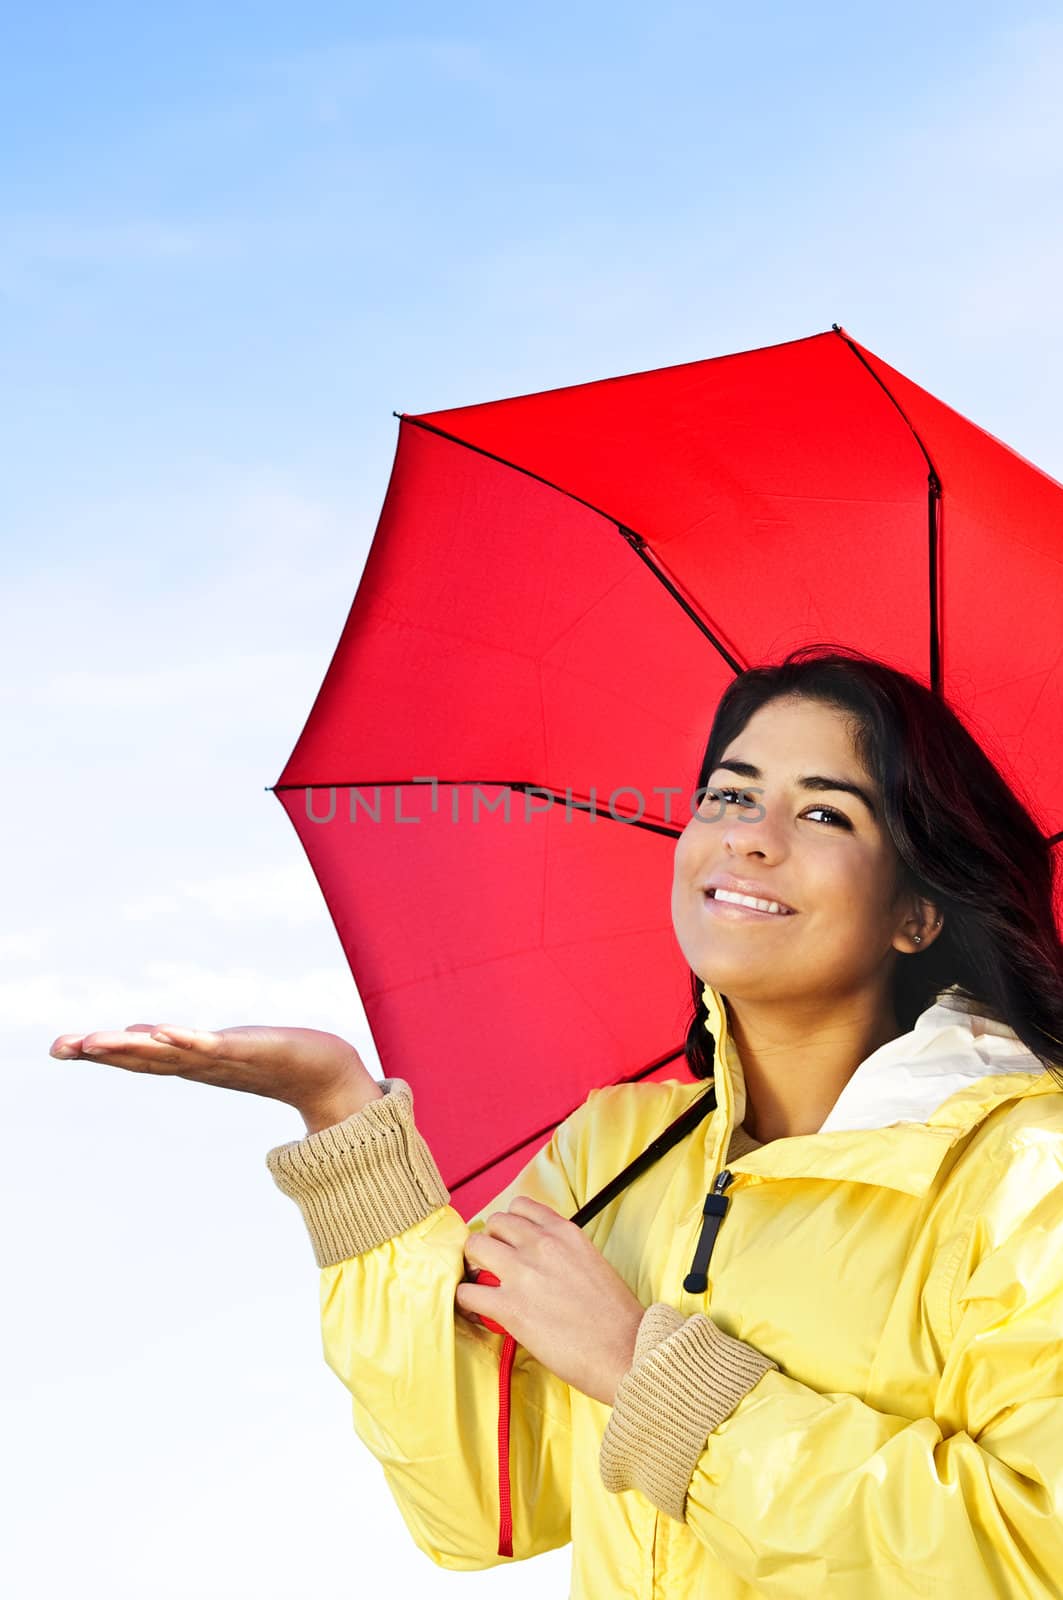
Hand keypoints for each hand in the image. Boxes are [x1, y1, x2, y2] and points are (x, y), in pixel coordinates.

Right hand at [47, 1023, 381, 1126]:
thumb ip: (180, 1046)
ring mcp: (221, 1059)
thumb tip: (143, 1034)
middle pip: (141, 1057)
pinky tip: (164, 1032)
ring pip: (168, 1053)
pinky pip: (212, 1045)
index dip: (97, 1052)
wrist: (322, 1072)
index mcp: (188, 1063)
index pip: (135, 1057)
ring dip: (132, 1046)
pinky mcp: (248, 1050)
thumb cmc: (269, 1060)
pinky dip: (187, 1040)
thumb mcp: (216, 1049)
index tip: (59, 1047)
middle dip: (100, 1051)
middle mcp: (197, 1064)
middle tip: (60, 1046)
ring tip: (96, 1038)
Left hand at [455, 1196, 645, 1406]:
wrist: (626, 1352)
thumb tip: (539, 1260)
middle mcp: (541, 1244)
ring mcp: (523, 1273)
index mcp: (564, 1232)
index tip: (509, 1242)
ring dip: (474, 1266)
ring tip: (481, 1285)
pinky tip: (475, 1312)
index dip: (510, 1226)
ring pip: (474, 1247)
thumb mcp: (592, 1262)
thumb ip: (562, 1252)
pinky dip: (466, 1302)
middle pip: (493, 1223)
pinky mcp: (510, 1307)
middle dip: (490, 1243)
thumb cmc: (615, 1317)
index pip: (520, 1207)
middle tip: (493, 1266)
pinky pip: (467, 1293)